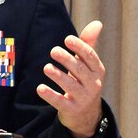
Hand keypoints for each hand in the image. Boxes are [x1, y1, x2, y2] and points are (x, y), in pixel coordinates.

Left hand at [36, 20, 105, 137]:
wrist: (86, 114)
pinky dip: (50, 95)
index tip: (67, 39)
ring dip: (59, 76)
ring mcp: (83, 98)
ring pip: (71, 86)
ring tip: (46, 67)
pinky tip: (40, 88)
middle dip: (67, 60)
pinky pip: (60, 102)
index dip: (80, 48)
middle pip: (80, 70)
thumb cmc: (84, 82)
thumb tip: (97, 23)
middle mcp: (93, 84)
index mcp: (97, 71)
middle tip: (54, 51)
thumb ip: (88, 45)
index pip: (90, 57)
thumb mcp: (87, 65)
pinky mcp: (72, 109)